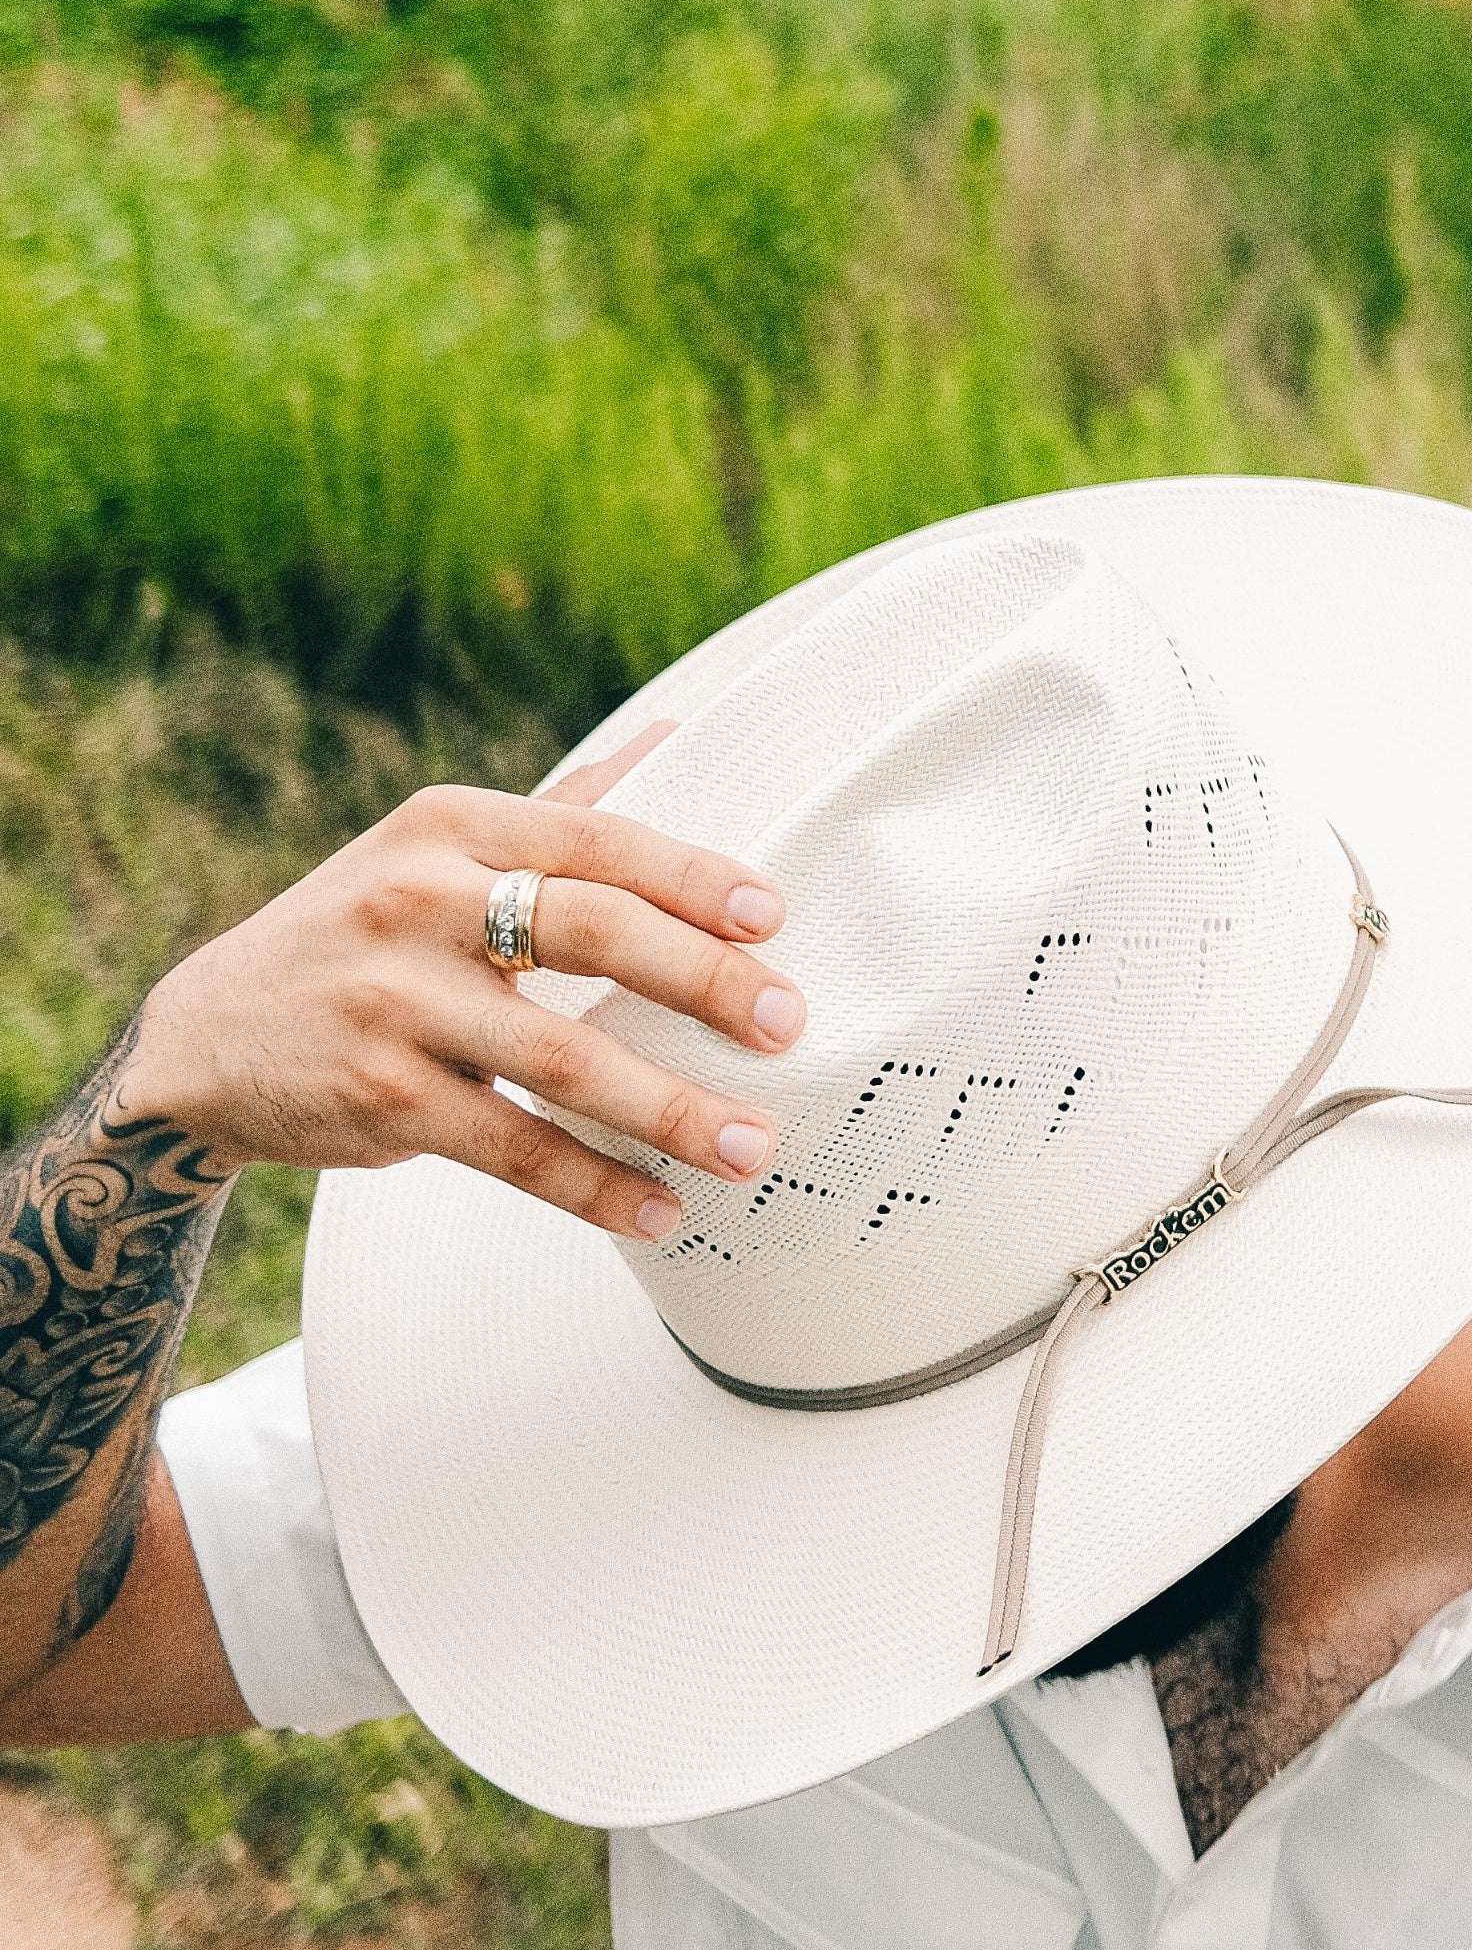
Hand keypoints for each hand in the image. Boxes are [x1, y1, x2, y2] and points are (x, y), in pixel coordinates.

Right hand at [113, 723, 802, 1243]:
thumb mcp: (436, 854)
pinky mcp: (383, 1096)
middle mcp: (417, 903)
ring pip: (562, 1057)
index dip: (691, 877)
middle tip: (787, 1026)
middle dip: (702, 980)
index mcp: (448, 830)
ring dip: (669, 1110)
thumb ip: (557, 812)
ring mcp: (394, 1001)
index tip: (773, 919)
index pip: (595, 841)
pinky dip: (595, 1185)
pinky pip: (514, 1147)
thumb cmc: (363, 939)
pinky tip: (661, 1210)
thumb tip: (674, 738)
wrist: (207, 1041)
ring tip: (750, 1149)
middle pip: (591, 932)